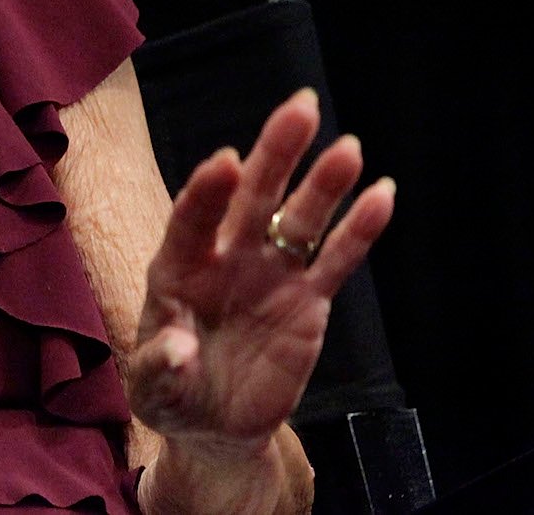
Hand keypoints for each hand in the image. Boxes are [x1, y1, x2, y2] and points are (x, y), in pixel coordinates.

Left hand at [128, 89, 396, 455]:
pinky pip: (335, 260)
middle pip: (252, 196)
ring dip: (324, 184)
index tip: (226, 161)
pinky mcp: (308, 300)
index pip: (191, 219)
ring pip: (300, 220)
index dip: (207, 191)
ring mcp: (270, 274)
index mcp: (177, 268)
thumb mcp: (152, 390)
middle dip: (275, 153)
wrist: (215, 425)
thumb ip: (159, 367)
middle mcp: (226, 258)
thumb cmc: (170, 394)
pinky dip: (359, 231)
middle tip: (300, 108)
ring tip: (349, 147)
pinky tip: (382, 197)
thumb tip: (178, 351)